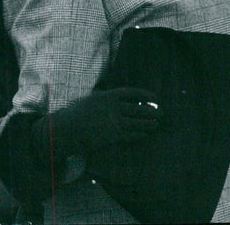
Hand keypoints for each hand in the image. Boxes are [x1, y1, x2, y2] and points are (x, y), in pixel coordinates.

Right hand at [31, 87, 162, 162]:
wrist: (68, 129)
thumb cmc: (76, 113)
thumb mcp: (91, 99)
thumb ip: (104, 97)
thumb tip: (117, 98)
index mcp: (107, 96)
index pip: (131, 93)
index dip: (145, 95)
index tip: (155, 97)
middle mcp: (113, 108)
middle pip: (138, 108)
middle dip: (151, 111)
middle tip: (161, 113)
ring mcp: (113, 123)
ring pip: (137, 123)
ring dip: (148, 124)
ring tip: (156, 124)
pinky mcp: (113, 136)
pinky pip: (131, 135)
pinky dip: (139, 135)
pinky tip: (145, 135)